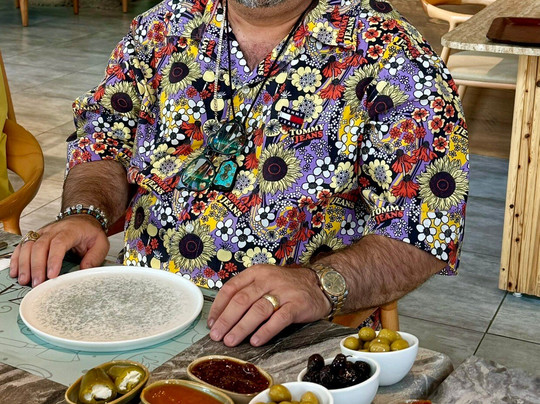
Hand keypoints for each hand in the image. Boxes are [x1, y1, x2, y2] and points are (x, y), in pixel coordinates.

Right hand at [9, 215, 109, 286]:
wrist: (83, 219)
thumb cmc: (90, 232)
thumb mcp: (101, 243)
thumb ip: (94, 257)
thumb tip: (84, 271)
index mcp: (70, 231)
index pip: (59, 243)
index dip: (54, 259)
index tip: (52, 275)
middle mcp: (54, 230)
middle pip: (40, 246)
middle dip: (36, 266)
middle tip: (36, 283)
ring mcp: (43, 232)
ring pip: (28, 245)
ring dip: (24, 263)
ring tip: (24, 280)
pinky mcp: (36, 236)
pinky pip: (22, 246)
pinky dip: (17, 258)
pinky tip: (15, 271)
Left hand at [207, 264, 330, 346]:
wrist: (319, 285)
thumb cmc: (287, 286)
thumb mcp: (265, 281)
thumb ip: (247, 293)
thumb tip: (223, 317)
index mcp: (256, 273)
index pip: (231, 288)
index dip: (218, 307)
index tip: (211, 323)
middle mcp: (268, 279)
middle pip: (241, 300)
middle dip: (226, 320)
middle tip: (217, 336)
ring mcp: (283, 291)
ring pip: (257, 310)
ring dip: (241, 327)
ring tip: (231, 341)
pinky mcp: (297, 304)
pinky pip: (278, 319)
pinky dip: (265, 331)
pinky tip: (256, 341)